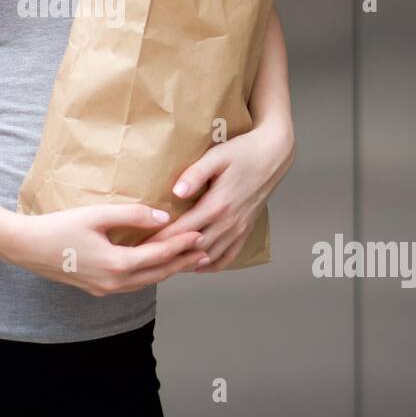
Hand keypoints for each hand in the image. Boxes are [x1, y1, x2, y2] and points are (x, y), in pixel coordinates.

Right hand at [0, 204, 212, 295]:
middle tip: (205, 252)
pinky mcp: (97, 288)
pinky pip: (133, 284)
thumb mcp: (97, 214)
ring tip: (187, 260)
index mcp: (117, 264)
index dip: (182, 245)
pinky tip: (155, 266)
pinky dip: (150, 275)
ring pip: (146, 282)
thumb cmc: (59, 227)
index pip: (159, 256)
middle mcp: (114, 283)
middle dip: (183, 263)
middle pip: (158, 274)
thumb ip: (133, 216)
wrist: (26, 247)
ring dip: (168, 270)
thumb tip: (164, 219)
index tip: (201, 234)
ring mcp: (105, 289)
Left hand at [150, 120, 295, 270]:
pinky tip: (197, 265)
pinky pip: (228, 256)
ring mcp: (239, 229)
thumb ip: (195, 174)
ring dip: (188, 263)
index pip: (182, 230)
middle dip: (170, 255)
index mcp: (218, 205)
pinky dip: (211, 265)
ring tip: (167, 264)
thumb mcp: (217, 157)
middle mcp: (229, 222)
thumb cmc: (243, 152)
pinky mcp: (246, 230)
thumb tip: (176, 192)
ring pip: (210, 257)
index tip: (142, 245)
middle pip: (194, 248)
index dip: (161, 240)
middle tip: (148, 259)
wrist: (273, 155)